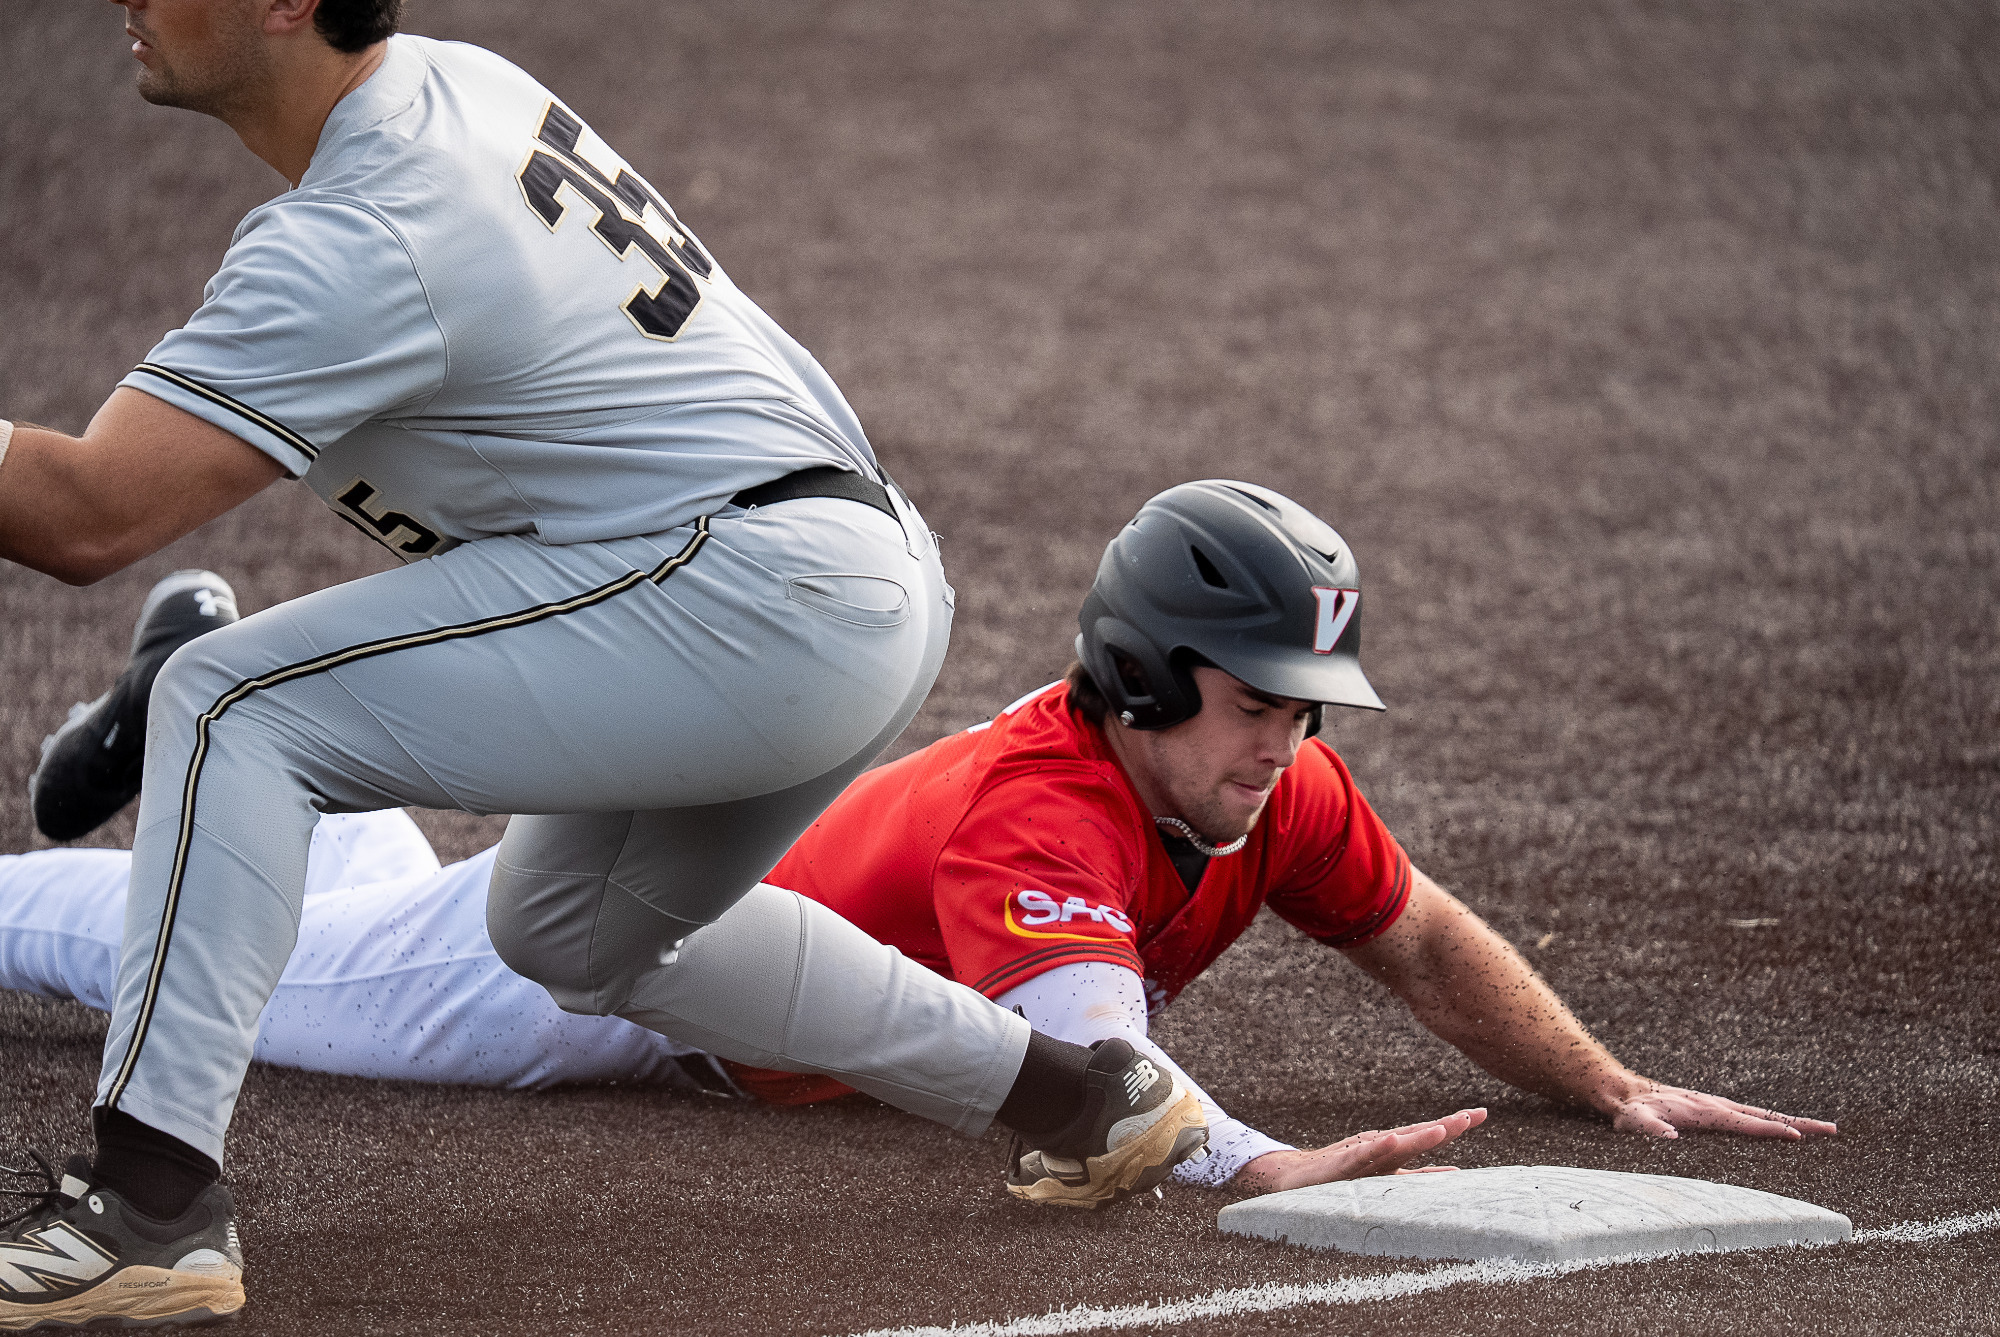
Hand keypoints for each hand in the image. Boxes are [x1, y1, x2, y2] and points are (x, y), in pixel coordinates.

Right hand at [1234, 1107, 1486, 1193]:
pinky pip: (1362, 1157)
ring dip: (1419, 1137)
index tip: (1481, 1113)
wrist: (1297, 1176)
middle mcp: (1382, 1148)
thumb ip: (1421, 1177)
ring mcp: (1362, 1155)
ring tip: (1441, 1130)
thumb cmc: (1343, 1175)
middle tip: (1472, 1116)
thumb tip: (1455, 1175)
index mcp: (1395, 1151)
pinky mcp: (1343, 1164)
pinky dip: (1378, 1149)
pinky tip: (1392, 1141)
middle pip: (1418, 1135)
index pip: (1429, 1134)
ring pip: (1395, 1145)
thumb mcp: (1389, 1175)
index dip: (1454, 1124)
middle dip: (1446, 1127)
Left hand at [1605, 1081, 1837, 1139]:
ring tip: (1822, 1130)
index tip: (1798, 1138)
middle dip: (1799, 1124)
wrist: (1622, 1092)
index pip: (1746, 1123)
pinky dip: (1772, 1124)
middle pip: (1765, 1116)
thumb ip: (1648, 1129)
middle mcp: (1717, 1107)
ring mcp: (1717, 1107)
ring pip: (1761, 1116)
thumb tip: (1669, 1136)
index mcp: (1705, 1112)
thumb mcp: (1634, 1122)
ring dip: (1791, 1123)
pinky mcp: (1714, 1111)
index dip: (1771, 1131)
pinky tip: (1784, 1132)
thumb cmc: (1629, 1111)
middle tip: (1832, 1130)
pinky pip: (1750, 1118)